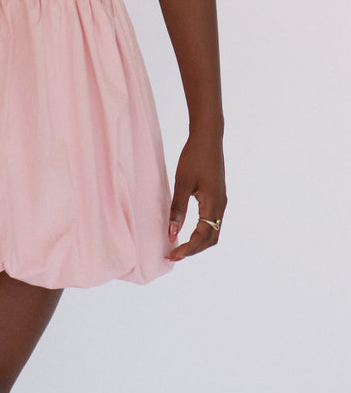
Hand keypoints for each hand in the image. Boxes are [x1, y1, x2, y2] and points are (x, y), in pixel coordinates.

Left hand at [166, 130, 225, 260]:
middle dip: (193, 250)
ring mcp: (221, 201)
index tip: (172, 255)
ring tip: (179, 246)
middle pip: (211, 239)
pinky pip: (212, 221)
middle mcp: (221, 206)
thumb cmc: (194, 157)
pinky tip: (186, 230)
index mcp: (213, 204)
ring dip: (197, 242)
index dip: (187, 249)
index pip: (202, 236)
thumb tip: (172, 233)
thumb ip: (177, 208)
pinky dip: (201, 231)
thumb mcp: (182, 182)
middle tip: (173, 254)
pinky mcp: (218, 196)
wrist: (208, 137)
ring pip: (213, 231)